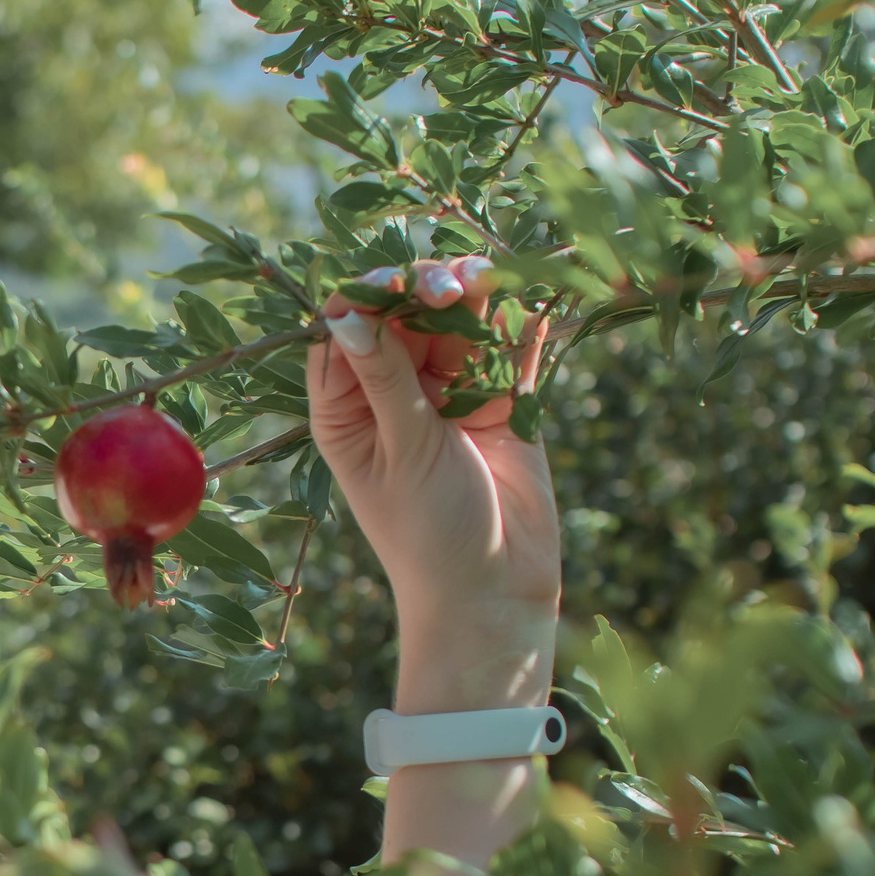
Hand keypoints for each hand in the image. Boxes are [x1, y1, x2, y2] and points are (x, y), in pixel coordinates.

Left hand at [308, 257, 559, 710]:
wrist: (495, 595)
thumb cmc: (429, 535)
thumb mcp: (404, 449)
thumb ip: (386, 376)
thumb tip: (348, 311)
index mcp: (347, 411)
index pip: (346, 335)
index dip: (364, 300)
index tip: (387, 281)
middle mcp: (394, 395)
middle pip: (406, 320)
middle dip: (424, 292)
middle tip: (447, 285)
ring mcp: (451, 397)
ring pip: (459, 327)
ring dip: (472, 298)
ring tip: (484, 280)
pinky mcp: (504, 404)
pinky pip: (511, 351)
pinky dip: (519, 322)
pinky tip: (528, 294)